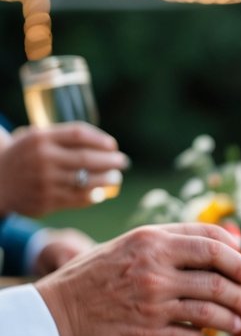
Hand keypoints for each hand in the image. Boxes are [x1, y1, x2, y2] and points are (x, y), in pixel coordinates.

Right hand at [0, 124, 128, 215]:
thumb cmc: (23, 156)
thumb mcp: (34, 139)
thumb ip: (61, 139)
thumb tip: (103, 145)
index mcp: (40, 138)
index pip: (78, 135)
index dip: (100, 140)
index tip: (113, 145)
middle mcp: (43, 158)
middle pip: (86, 158)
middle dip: (110, 161)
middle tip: (122, 162)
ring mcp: (45, 181)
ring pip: (84, 181)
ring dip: (106, 180)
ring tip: (116, 177)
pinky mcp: (46, 201)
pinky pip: (76, 199)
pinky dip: (92, 196)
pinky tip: (100, 193)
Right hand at [36, 223, 240, 335]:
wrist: (56, 313)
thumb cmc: (96, 276)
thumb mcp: (130, 245)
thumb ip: (172, 243)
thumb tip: (228, 244)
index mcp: (152, 241)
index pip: (211, 242)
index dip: (238, 257)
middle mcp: (155, 269)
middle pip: (220, 279)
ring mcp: (152, 303)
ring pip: (212, 311)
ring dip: (231, 319)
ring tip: (236, 322)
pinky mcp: (148, 334)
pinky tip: (199, 334)